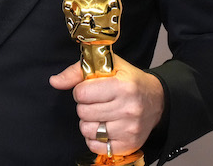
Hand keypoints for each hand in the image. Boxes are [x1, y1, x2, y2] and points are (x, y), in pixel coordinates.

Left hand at [49, 54, 164, 156]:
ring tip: (99, 114)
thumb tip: (54, 81)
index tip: (89, 89)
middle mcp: (128, 109)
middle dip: (84, 106)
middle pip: (83, 113)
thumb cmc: (129, 80)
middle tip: (96, 102)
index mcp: (123, 86)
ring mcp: (129, 129)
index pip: (82, 93)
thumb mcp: (108, 66)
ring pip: (88, 130)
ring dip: (88, 122)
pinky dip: (94, 138)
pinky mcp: (129, 144)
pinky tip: (103, 128)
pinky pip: (96, 146)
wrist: (158, 100)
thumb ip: (77, 72)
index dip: (81, 90)